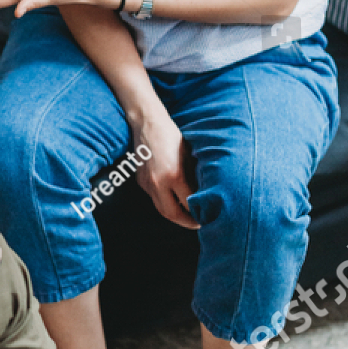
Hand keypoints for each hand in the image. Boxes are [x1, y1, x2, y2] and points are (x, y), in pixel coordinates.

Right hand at [133, 110, 199, 230]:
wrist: (147, 124)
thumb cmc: (172, 137)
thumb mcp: (189, 156)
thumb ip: (194, 177)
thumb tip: (203, 194)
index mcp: (174, 175)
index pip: (188, 203)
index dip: (199, 212)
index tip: (207, 216)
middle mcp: (158, 182)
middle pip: (172, 214)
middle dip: (186, 222)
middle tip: (197, 223)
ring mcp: (147, 183)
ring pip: (160, 209)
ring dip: (174, 215)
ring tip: (187, 216)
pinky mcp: (140, 181)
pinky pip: (154, 198)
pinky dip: (164, 203)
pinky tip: (173, 201)